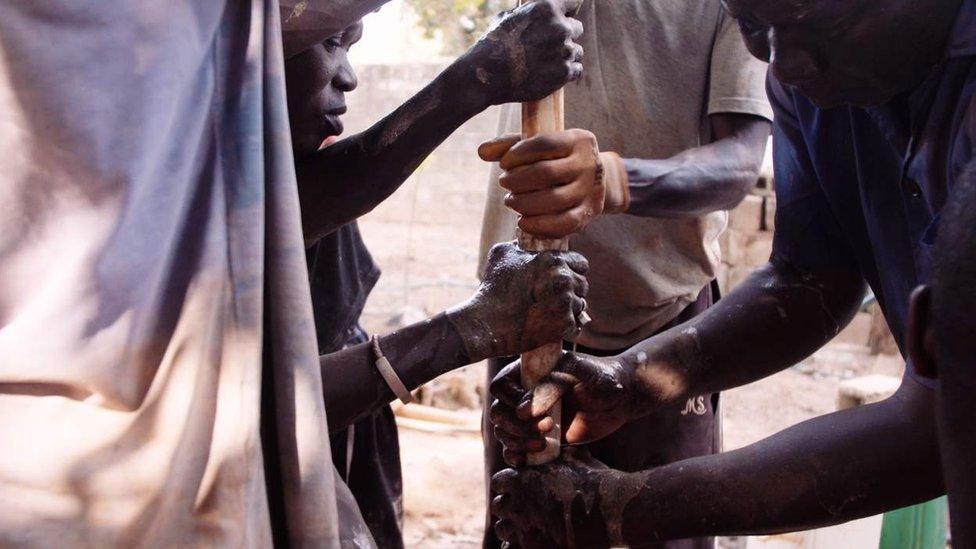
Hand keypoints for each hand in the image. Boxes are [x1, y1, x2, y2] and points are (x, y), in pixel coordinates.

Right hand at [448, 242, 588, 361]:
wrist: (486, 323)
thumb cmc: (492, 288)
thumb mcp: (502, 253)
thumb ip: (522, 244)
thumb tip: (528, 241)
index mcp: (553, 260)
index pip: (581, 263)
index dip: (573, 270)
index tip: (561, 279)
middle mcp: (563, 280)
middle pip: (583, 285)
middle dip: (571, 290)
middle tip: (553, 298)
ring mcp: (566, 304)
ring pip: (580, 306)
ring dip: (569, 309)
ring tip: (549, 313)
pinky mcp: (564, 326)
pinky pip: (576, 326)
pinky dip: (566, 328)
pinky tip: (551, 326)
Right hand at [463, 0, 583, 105]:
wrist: (486, 75)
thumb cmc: (492, 44)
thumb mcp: (507, 17)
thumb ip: (528, 13)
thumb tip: (531, 11)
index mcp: (547, 8)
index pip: (574, 2)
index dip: (568, 11)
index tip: (565, 18)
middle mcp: (560, 27)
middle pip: (577, 28)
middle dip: (565, 36)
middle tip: (549, 46)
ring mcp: (564, 51)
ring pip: (577, 51)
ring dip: (566, 56)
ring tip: (547, 63)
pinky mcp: (564, 73)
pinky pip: (577, 70)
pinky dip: (567, 72)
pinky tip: (553, 73)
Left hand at [479, 130, 629, 237]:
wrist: (596, 180)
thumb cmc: (559, 159)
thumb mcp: (540, 146)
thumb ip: (509, 145)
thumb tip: (481, 151)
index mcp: (578, 140)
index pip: (544, 144)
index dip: (518, 154)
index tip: (503, 164)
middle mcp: (589, 164)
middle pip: (546, 173)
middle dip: (517, 181)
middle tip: (504, 183)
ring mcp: (591, 190)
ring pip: (554, 200)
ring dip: (524, 204)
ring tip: (511, 201)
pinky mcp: (589, 213)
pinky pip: (563, 224)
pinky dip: (539, 226)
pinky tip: (523, 222)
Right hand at [489, 352, 653, 464]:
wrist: (622, 398)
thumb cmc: (603, 379)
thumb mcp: (580, 374)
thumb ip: (552, 386)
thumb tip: (523, 412)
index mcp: (529, 372)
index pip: (501, 386)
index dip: (510, 401)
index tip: (530, 412)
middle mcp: (525, 394)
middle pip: (497, 412)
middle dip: (513, 426)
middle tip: (544, 429)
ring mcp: (531, 418)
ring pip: (504, 432)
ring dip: (516, 442)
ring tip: (542, 443)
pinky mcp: (540, 437)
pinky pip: (516, 449)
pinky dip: (514, 456)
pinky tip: (523, 461)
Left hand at [491, 447, 619, 547]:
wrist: (608, 511)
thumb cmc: (594, 482)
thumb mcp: (575, 459)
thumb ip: (559, 454)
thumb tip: (560, 446)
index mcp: (522, 479)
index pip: (499, 481)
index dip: (508, 485)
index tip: (518, 488)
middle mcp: (518, 503)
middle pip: (499, 506)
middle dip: (509, 507)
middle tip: (523, 508)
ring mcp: (523, 527)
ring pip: (502, 529)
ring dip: (511, 527)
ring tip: (527, 526)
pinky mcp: (532, 546)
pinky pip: (510, 548)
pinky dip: (516, 545)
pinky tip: (531, 540)